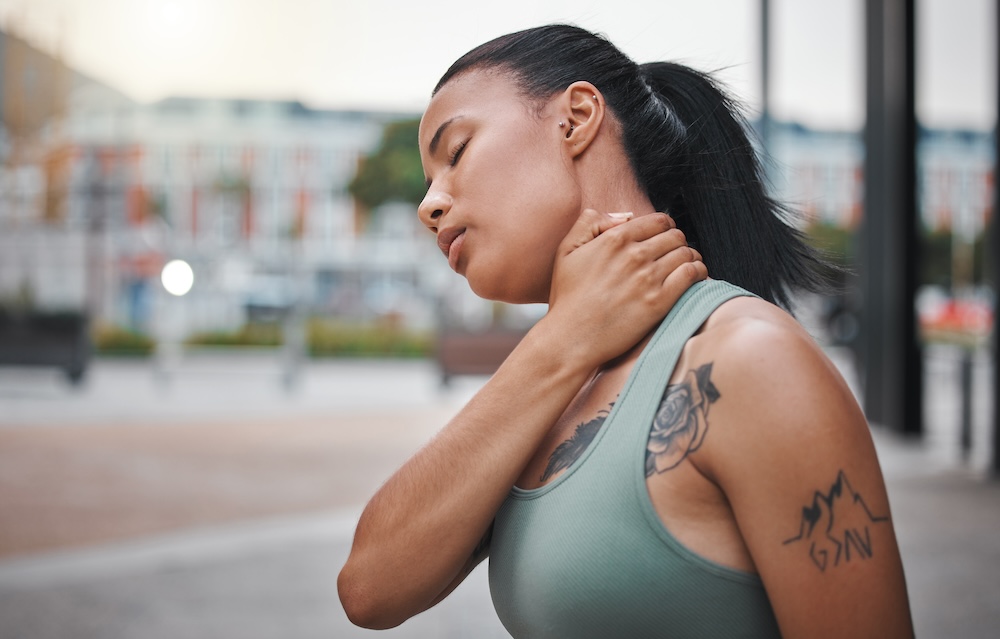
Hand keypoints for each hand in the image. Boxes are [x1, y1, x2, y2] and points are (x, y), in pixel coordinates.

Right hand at [545, 209, 706, 367]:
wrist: (571, 338)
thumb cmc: (568, 297)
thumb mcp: (567, 250)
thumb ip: (591, 222)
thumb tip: (627, 216)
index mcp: (614, 239)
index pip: (658, 220)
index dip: (665, 227)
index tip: (663, 238)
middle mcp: (634, 255)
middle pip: (676, 236)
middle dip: (677, 243)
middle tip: (673, 255)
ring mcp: (648, 278)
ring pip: (686, 253)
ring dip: (690, 257)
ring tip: (685, 267)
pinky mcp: (659, 302)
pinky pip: (691, 275)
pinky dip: (698, 272)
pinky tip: (693, 278)